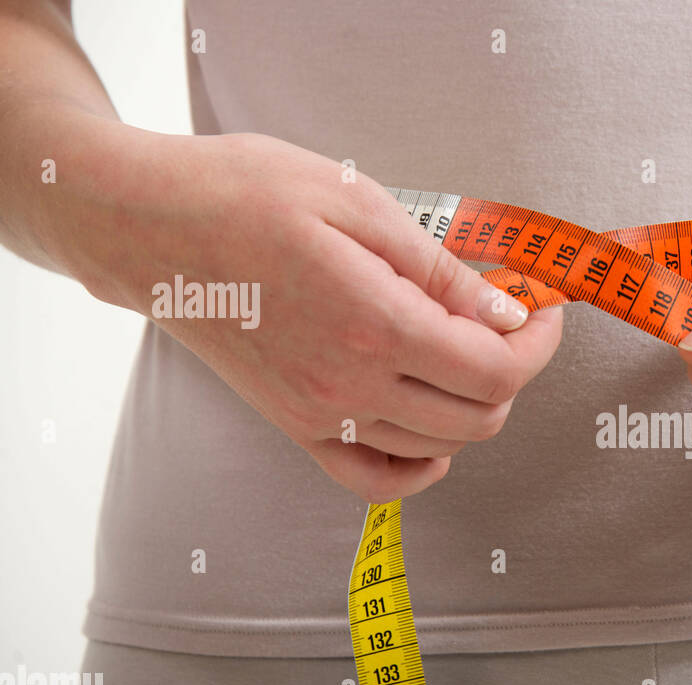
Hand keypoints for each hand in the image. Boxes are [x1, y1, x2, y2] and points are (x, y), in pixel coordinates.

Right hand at [53, 125, 560, 501]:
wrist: (147, 227)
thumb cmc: (245, 193)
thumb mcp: (357, 201)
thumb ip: (442, 270)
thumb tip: (508, 313)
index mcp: (374, 323)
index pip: (495, 370)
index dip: (539, 345)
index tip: (542, 310)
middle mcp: (350, 386)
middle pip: (480, 417)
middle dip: (514, 372)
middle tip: (508, 323)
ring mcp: (319, 416)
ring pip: (439, 447)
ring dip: (473, 406)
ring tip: (463, 351)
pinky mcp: (295, 427)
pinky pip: (374, 481)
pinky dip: (419, 465)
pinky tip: (430, 428)